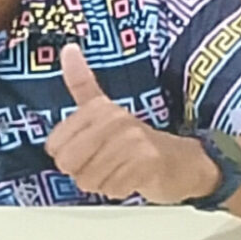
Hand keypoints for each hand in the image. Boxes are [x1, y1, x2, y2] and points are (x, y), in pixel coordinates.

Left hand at [44, 44, 215, 202]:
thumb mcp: (106, 109)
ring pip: (89, 179)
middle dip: (83, 172)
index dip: (68, 156)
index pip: (56, 145)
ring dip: (103, 183)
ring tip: (121, 170)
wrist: (185, 162)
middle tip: (105, 163)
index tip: (89, 149)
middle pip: (69, 163)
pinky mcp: (145, 163)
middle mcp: (114, 121)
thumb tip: (68, 49)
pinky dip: (119, 190)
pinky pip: (111, 188)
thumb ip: (82, 83)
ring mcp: (131, 142)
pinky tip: (133, 179)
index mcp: (99, 108)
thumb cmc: (140, 141)